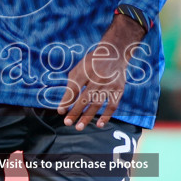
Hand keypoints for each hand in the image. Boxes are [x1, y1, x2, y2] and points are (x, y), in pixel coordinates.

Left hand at [58, 13, 145, 129]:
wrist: (115, 54)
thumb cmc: (92, 64)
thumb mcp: (79, 69)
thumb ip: (71, 86)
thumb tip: (64, 107)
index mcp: (86, 70)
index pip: (74, 87)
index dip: (67, 100)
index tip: (61, 111)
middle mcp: (98, 77)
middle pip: (85, 97)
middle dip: (75, 111)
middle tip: (67, 123)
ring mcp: (109, 84)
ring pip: (98, 103)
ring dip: (88, 117)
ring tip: (79, 127)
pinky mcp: (119, 89)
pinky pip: (112, 105)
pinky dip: (106, 116)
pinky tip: (99, 125)